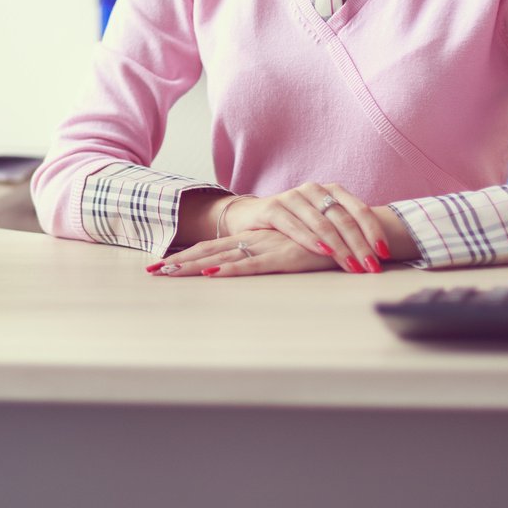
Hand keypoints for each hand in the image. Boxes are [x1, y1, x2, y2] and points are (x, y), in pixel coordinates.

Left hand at [147, 227, 337, 277]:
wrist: (357, 232)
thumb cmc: (325, 245)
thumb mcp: (291, 252)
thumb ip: (271, 258)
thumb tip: (251, 268)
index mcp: (254, 239)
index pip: (212, 248)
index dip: (186, 257)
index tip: (159, 267)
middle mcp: (256, 240)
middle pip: (209, 251)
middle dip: (179, 263)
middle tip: (151, 274)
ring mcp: (268, 246)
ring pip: (224, 256)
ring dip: (194, 266)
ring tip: (168, 274)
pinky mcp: (285, 256)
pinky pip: (254, 264)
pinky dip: (231, 270)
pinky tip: (212, 275)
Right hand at [220, 182, 390, 272]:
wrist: (252, 217)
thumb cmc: (295, 224)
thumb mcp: (322, 223)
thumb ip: (345, 231)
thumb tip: (378, 254)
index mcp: (332, 191)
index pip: (360, 210)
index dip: (374, 232)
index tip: (385, 254)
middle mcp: (314, 190)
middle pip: (344, 219)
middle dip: (361, 245)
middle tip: (372, 267)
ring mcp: (293, 197)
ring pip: (323, 223)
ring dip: (340, 247)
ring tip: (353, 266)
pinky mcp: (272, 208)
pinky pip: (295, 225)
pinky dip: (311, 239)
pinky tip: (324, 251)